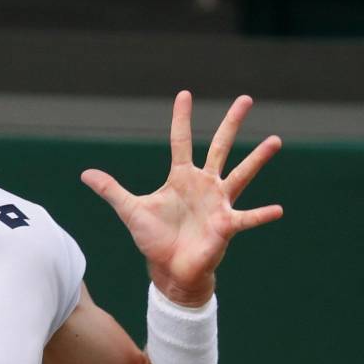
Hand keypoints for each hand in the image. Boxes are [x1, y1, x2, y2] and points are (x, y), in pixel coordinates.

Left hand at [81, 91, 282, 305]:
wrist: (169, 268)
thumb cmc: (154, 239)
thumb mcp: (130, 210)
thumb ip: (110, 190)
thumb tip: (85, 173)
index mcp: (181, 178)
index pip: (181, 141)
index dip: (181, 118)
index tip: (184, 94)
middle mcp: (204, 185)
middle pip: (219, 147)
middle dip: (231, 124)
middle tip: (246, 99)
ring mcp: (218, 203)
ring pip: (241, 175)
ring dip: (257, 159)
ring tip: (275, 140)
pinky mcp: (225, 225)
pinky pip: (247, 218)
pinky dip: (261, 215)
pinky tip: (278, 210)